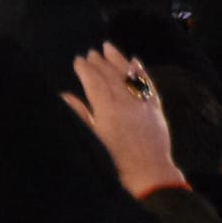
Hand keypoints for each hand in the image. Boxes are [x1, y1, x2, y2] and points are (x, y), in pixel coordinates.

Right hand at [65, 44, 182, 199]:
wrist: (149, 175)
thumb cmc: (115, 162)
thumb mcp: (92, 140)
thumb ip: (80, 115)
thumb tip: (65, 96)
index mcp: (107, 111)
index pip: (94, 82)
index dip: (85, 70)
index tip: (78, 60)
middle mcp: (125, 103)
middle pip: (110, 76)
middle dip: (99, 62)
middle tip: (91, 52)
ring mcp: (142, 104)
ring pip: (129, 76)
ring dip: (118, 60)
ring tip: (109, 48)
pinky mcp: (156, 109)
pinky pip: (148, 85)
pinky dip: (141, 73)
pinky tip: (136, 62)